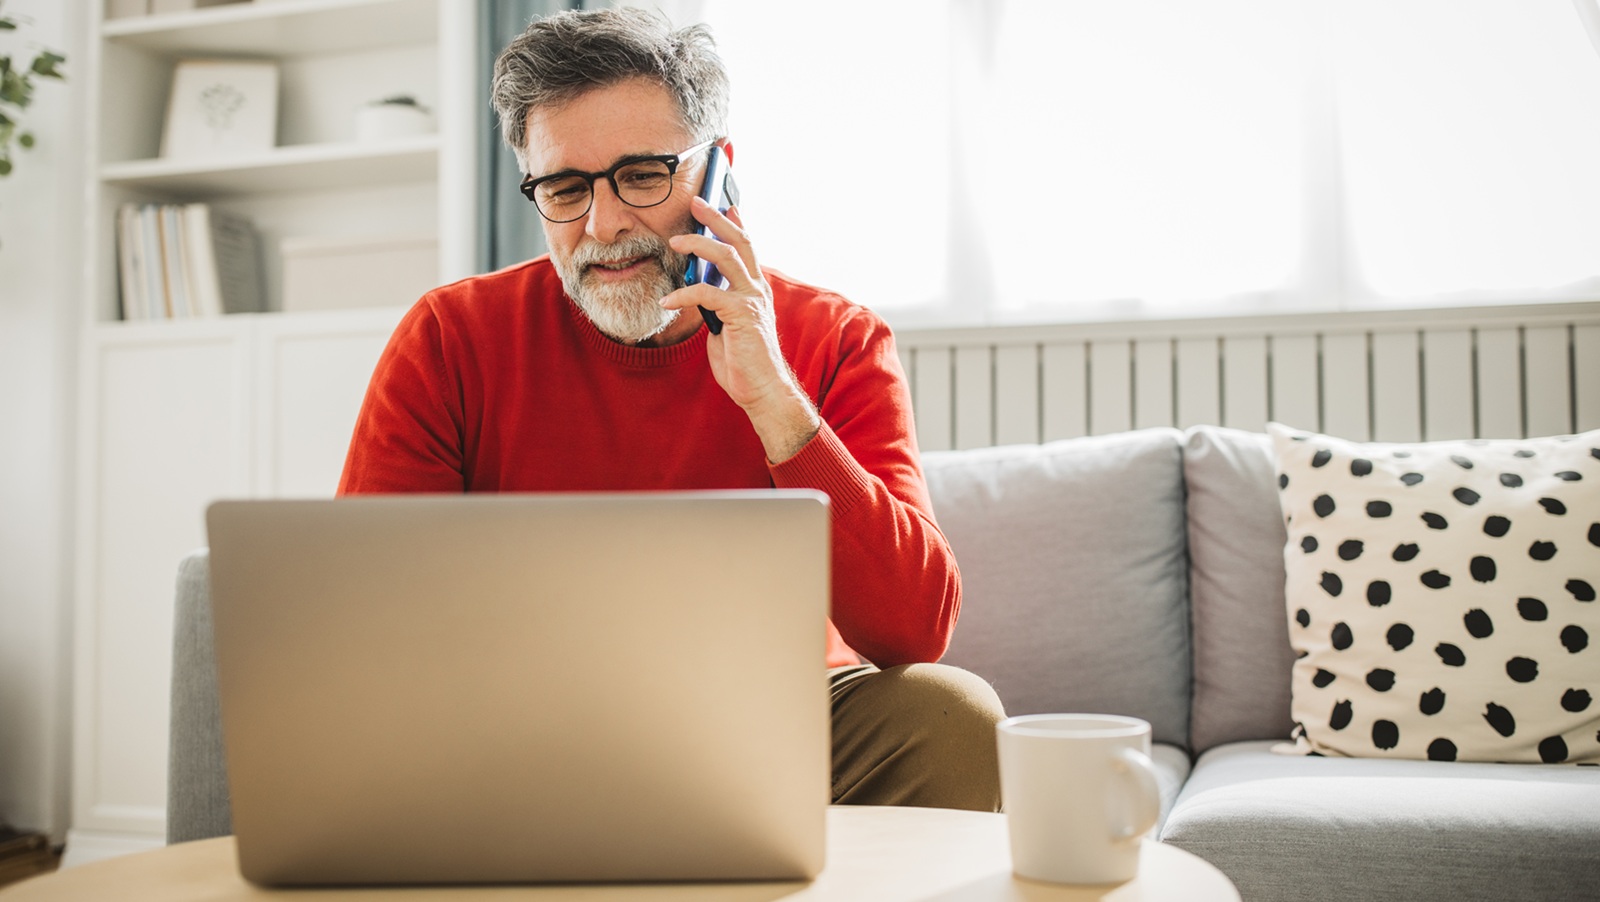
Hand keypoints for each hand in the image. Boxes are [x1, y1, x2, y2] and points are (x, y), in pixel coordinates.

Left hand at [662, 197, 819, 462]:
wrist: (761, 390)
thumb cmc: (742, 361)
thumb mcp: (724, 325)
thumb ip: (715, 304)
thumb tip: (694, 287)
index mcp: (755, 289)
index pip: (747, 246)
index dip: (733, 223)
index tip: (721, 204)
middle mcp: (757, 289)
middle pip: (739, 241)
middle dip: (716, 219)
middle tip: (695, 202)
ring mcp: (752, 300)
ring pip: (726, 258)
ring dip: (698, 245)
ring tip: (674, 242)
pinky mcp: (741, 315)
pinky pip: (708, 294)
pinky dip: (685, 293)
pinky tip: (668, 301)